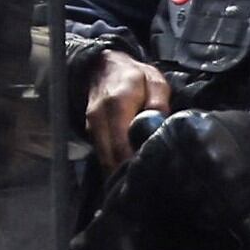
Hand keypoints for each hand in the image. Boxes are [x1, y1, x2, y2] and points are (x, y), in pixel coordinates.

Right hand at [84, 49, 171, 172]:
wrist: (105, 66)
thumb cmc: (134, 76)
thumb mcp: (154, 81)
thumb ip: (158, 103)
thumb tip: (159, 126)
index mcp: (117, 105)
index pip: (121, 145)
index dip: (134, 163)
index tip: (151, 174)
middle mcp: (99, 118)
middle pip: (110, 158)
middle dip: (127, 174)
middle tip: (149, 183)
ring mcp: (92, 126)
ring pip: (104, 159)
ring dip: (120, 171)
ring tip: (140, 179)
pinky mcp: (90, 132)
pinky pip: (102, 154)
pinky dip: (115, 164)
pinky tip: (129, 168)